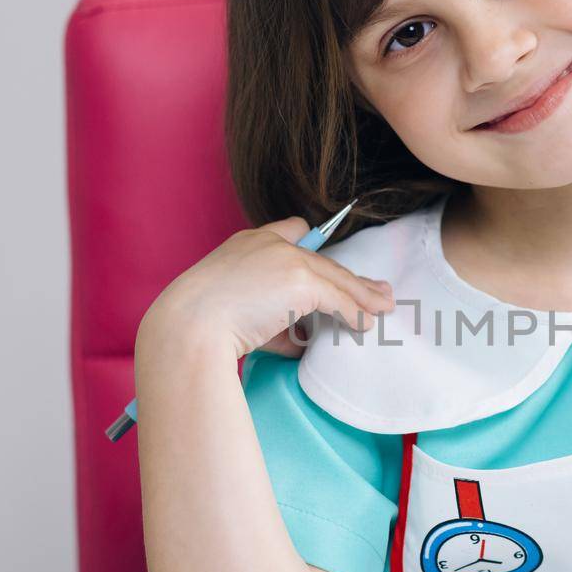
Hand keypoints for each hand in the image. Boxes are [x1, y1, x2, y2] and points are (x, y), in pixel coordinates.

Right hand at [138, 216, 394, 360]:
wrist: (188, 327)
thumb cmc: (200, 326)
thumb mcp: (237, 312)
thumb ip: (273, 320)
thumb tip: (303, 341)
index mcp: (249, 242)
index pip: (291, 231)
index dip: (312, 250)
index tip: (328, 266)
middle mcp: (270, 242)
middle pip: (322, 260)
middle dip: (351, 279)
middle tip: (375, 292)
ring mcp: (287, 259)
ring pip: (336, 279)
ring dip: (363, 296)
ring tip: (382, 308)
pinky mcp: (301, 281)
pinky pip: (338, 300)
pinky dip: (355, 314)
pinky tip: (366, 325)